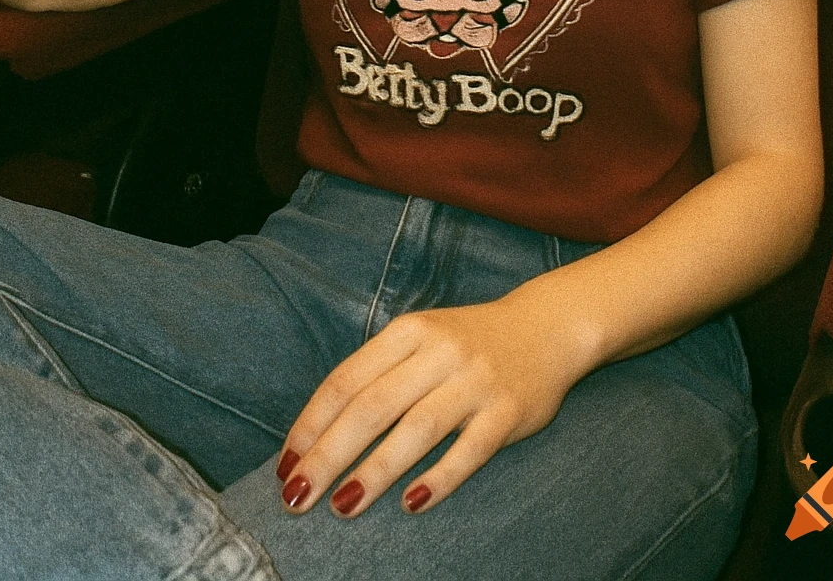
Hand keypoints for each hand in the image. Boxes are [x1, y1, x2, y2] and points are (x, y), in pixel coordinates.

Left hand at [273, 293, 579, 519]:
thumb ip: (377, 375)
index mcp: (408, 332)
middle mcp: (439, 352)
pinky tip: (412, 503)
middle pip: (372, 406)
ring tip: (342, 506)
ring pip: (417, 429)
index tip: (285, 463)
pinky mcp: (508, 411)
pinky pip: (470, 449)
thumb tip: (318, 433)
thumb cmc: (466, 342)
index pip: (346, 380)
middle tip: (297, 497)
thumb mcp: (420, 340)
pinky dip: (440, 477)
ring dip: (375, 471)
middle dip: (329, 455)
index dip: (311, 424)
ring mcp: (475, 381)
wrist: (547, 327)